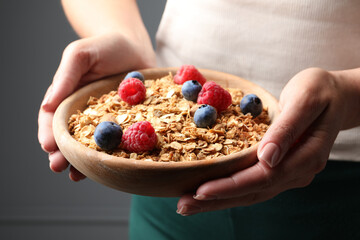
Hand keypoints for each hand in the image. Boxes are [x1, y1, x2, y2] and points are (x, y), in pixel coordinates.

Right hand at [38, 32, 154, 180]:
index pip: (53, 119)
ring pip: (90, 145)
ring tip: (76, 175)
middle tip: (58, 166)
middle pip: (69, 137)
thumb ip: (66, 77)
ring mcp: (105, 121)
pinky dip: (109, 156)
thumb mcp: (81, 55)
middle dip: (61, 154)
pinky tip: (106, 167)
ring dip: (82, 161)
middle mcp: (84, 113)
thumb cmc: (106, 47)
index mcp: (68, 98)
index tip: (48, 146)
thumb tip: (47, 104)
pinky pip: (116, 143)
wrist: (136, 47)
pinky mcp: (125, 124)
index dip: (49, 133)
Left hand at [177, 68, 349, 215]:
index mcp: (305, 156)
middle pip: (253, 192)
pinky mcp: (281, 167)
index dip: (230, 186)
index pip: (262, 177)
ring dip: (220, 200)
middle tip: (183, 206)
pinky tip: (211, 192)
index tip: (200, 191)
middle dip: (216, 200)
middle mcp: (298, 171)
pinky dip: (231, 190)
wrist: (338, 96)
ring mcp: (290, 172)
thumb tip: (266, 158)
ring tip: (189, 205)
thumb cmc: (321, 91)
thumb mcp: (305, 99)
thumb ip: (286, 128)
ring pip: (251, 193)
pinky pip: (254, 184)